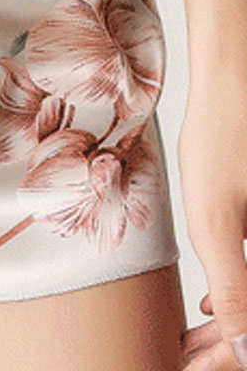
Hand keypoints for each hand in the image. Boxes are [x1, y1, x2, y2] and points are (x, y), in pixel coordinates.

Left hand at [177, 97, 246, 369]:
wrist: (230, 88)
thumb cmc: (222, 143)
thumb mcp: (216, 222)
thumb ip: (234, 290)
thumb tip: (243, 351)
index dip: (232, 358)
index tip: (194, 366)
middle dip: (231, 346)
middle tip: (189, 357)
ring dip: (234, 325)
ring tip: (195, 340)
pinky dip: (240, 294)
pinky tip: (214, 307)